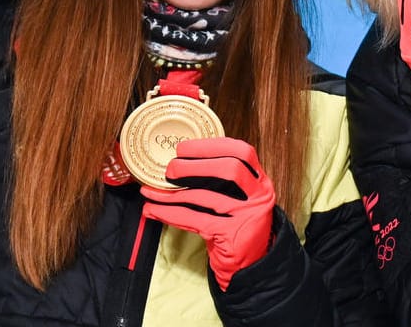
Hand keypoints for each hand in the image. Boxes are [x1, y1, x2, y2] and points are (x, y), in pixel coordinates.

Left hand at [142, 137, 274, 289]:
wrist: (249, 265)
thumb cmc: (236, 226)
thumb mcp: (240, 199)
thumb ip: (223, 181)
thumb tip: (182, 161)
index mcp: (260, 181)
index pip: (243, 153)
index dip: (212, 146)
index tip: (184, 148)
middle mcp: (258, 195)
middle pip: (229, 170)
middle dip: (195, 165)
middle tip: (169, 168)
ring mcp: (246, 215)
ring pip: (206, 196)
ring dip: (173, 193)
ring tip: (150, 191)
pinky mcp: (230, 235)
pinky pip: (194, 219)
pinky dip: (170, 214)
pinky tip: (154, 211)